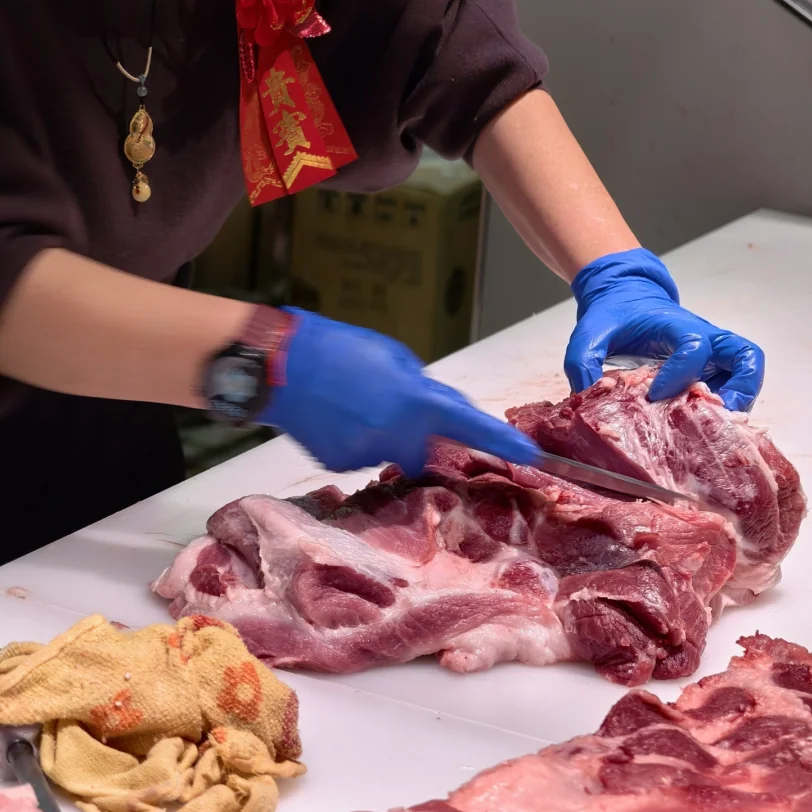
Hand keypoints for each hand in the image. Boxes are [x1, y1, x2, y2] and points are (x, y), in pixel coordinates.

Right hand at [266, 310, 538, 476]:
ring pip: (390, 450)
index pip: (472, 426)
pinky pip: (361, 454)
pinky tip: (335, 415)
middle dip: (419, 436)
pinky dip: (355, 439)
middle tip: (393, 405)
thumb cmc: (338, 347)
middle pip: (426, 450)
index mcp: (417, 401)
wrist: (281, 365)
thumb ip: (421, 387)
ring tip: (352, 400)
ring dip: (383, 433)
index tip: (531, 457)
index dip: (504, 443)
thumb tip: (434, 407)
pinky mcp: (340, 464)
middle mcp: (397, 435)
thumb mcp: (393, 356)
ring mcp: (368, 454)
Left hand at [564, 251, 763, 412]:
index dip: (680, 373)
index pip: (693, 346)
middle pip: (745, 355)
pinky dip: (731, 401)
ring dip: (742, 397)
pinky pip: (736, 381)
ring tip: (720, 424)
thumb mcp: (590, 333)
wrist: (625, 298)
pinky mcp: (711, 367)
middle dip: (738, 389)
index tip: (654, 396)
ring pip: (748, 369)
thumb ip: (583, 362)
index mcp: (676, 325)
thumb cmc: (613, 316)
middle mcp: (703, 337)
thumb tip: (587, 398)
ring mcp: (712, 353)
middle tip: (715, 417)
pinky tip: (707, 421)